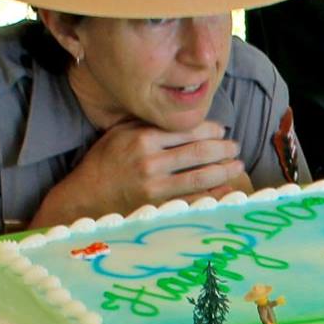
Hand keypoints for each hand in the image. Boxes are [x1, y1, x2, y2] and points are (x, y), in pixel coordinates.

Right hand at [37, 120, 245, 226]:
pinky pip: (194, 200)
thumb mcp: (120, 133)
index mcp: (143, 138)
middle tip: (235, 147)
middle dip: (223, 149)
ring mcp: (156, 186)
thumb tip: (183, 117)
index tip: (221, 130)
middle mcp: (150, 161)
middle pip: (199, 152)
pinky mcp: (159, 206)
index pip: (186, 130)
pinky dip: (214, 194)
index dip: (210, 129)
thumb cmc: (105, 161)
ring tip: (237, 166)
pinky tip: (227, 188)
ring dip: (224, 171)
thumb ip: (149, 123)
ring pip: (201, 177)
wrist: (86, 195)